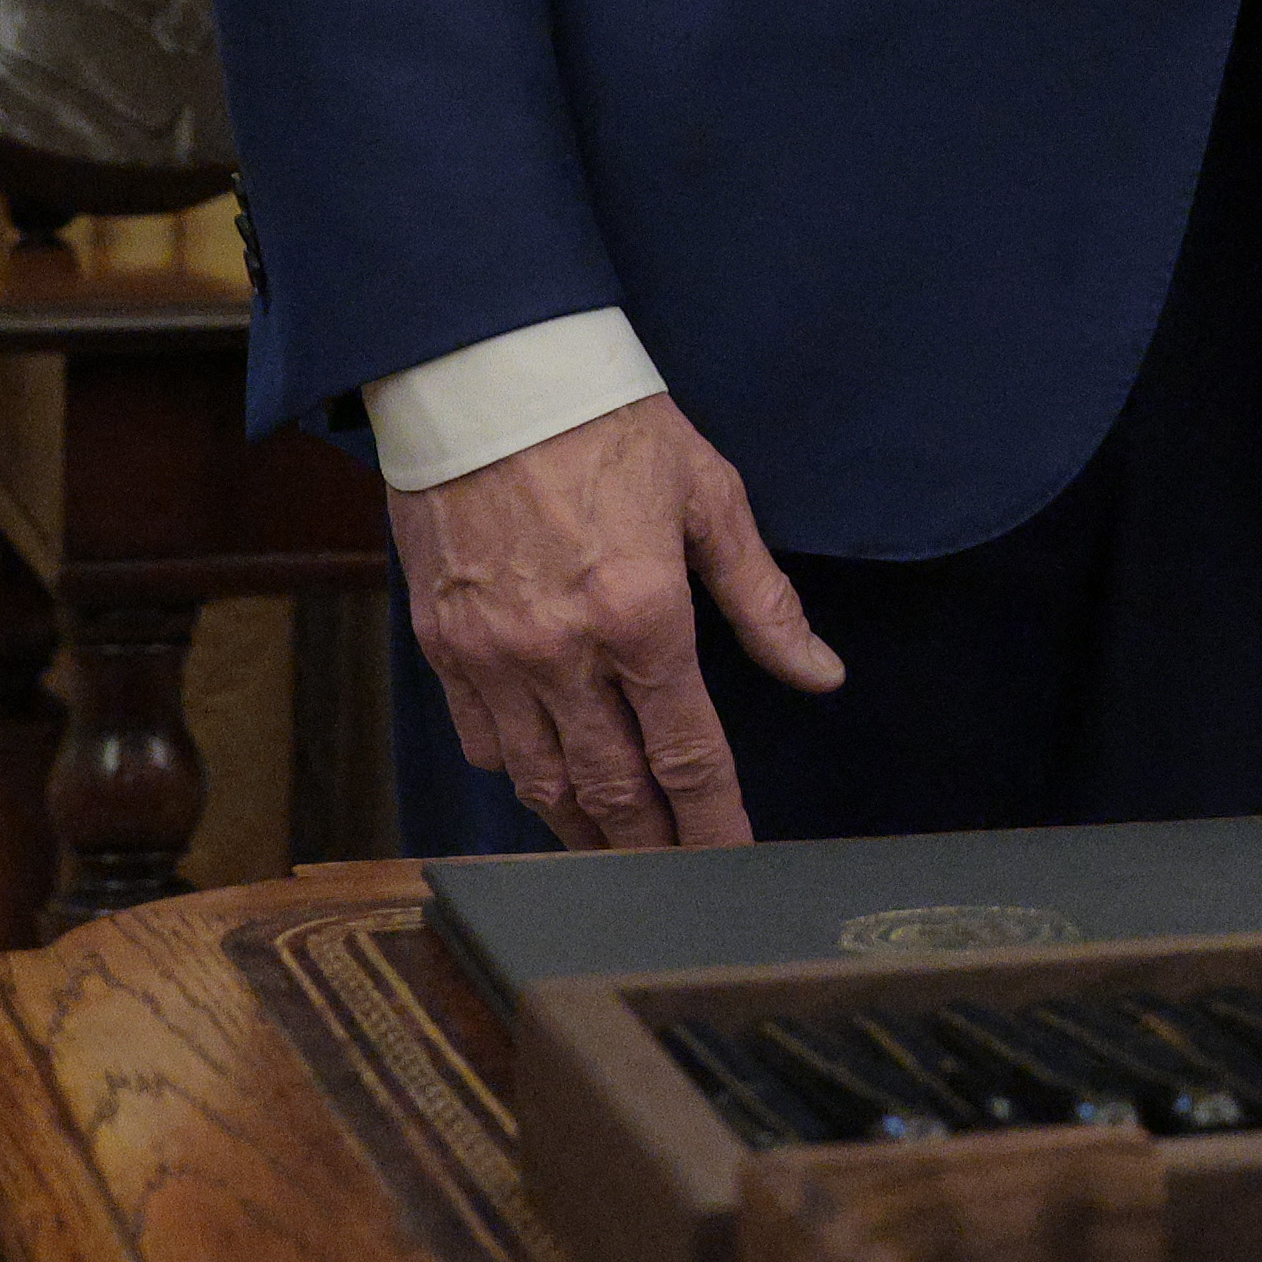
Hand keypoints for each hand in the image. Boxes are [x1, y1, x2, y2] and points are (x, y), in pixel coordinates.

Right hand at [388, 391, 832, 846]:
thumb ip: (763, 601)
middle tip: (678, 887)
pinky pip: (482, 742)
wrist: (486, 374)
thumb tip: (819, 674)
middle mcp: (563, 650)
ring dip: (584, 833)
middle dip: (652, 850)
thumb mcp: (711, 496)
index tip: (736, 863)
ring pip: (541, 783)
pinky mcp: (442, 645)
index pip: (688, 752)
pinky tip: (549, 788)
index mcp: (643, 614)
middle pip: (613, 789)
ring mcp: (494, 655)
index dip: (715, 821)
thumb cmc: (608, 422)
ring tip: (618, 859)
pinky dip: (520, 778)